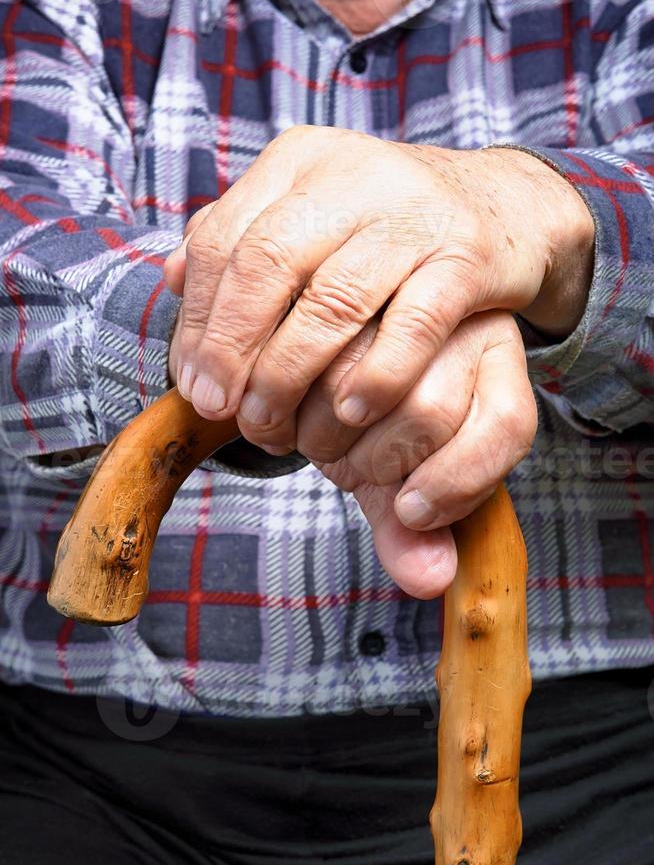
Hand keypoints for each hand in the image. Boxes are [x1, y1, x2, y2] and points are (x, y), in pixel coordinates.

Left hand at [165, 126, 592, 454]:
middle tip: (218, 408)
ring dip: (291, 372)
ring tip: (271, 425)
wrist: (501, 204)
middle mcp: (353, 174)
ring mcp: (414, 212)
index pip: (223, 238)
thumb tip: (171, 277)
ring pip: (333, 298)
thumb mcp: (310, 215)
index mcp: (300, 163)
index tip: (191, 382)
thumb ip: (243, 239)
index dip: (197, 319)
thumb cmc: (386, 230)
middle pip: (267, 262)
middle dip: (231, 345)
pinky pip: (414, 323)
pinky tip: (350, 412)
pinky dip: (377, 374)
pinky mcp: (467, 254)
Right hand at [292, 311, 536, 598]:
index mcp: (498, 373)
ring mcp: (405, 295)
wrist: (325, 355)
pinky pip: (307, 353)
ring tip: (301, 429)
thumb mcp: (396, 483)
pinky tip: (269, 408)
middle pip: (431, 412)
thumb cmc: (372, 430)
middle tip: (340, 461)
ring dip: (321, 431)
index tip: (409, 512)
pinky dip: (280, 399)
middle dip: (370, 460)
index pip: (505, 427)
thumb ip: (412, 533)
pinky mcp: (335, 282)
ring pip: (366, 383)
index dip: (459, 482)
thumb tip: (430, 582)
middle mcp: (463, 325)